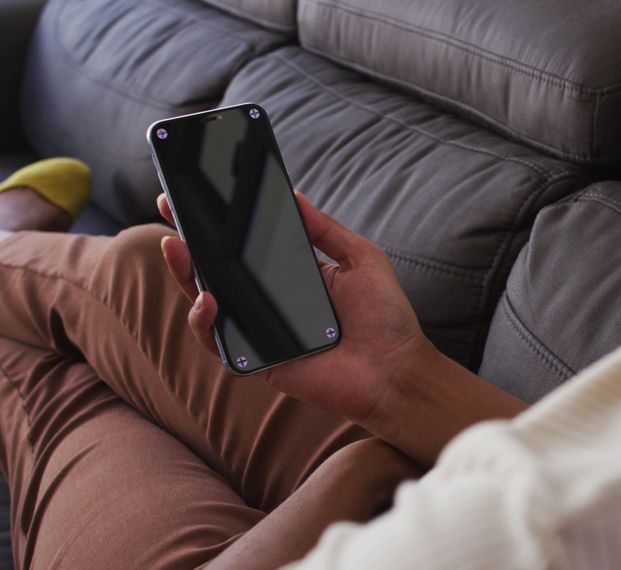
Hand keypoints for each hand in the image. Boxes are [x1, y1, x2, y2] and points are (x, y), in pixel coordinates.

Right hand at [157, 192, 432, 426]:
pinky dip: (203, 321)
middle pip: (218, 268)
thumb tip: (294, 195)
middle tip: (170, 207)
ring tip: (176, 246)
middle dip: (189, 238)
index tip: (198, 191)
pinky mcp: (255, 360)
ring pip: (207, 301)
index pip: (247, 245)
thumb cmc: (386, 318)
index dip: (221, 222)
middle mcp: (271, 301)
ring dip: (185, 274)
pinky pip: (217, 341)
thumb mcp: (361, 259)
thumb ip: (326, 229)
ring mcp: (259, 331)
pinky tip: (207, 299)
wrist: (396, 371)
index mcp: (293, 275)